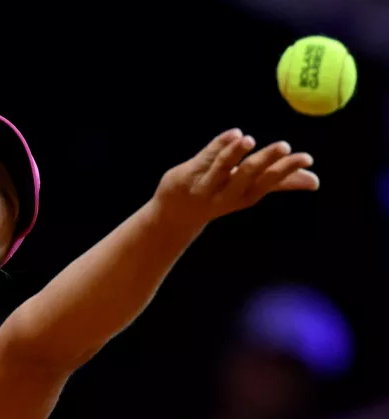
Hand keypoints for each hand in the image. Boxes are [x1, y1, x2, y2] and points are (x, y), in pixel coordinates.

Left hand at [154, 128, 318, 225]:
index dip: (286, 171)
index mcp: (245, 196)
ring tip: (249, 139)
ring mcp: (206, 185)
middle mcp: (227, 194)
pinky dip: (219, 145)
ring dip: (234, 154)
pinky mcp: (188, 174)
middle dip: (265, 161)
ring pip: (221, 168)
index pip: (268, 183)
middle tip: (284, 146)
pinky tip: (234, 133)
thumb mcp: (248, 191)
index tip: (306, 158)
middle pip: (247, 176)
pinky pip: (204, 157)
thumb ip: (279, 182)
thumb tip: (314, 181)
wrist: (176, 212)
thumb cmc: (219, 196)